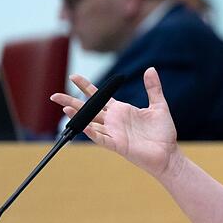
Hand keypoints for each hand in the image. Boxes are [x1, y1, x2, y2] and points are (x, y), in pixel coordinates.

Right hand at [50, 67, 178, 176]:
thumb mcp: (159, 105)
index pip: (99, 96)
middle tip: (54, 95)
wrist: (169, 153)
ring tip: (64, 107)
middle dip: (71, 101)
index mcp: (121, 110)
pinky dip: (91, 132)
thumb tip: (151, 69)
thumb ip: (153, 88)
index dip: (86, 86)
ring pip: (90, 123)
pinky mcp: (118, 145)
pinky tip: (81, 125)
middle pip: (88, 109)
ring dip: (77, 116)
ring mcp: (114, 133)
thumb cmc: (163, 132)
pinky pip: (101, 138)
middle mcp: (114, 121)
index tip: (74, 76)